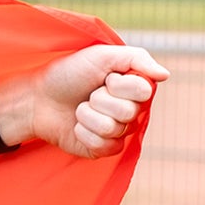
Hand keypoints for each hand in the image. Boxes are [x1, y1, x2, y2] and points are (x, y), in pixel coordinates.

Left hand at [17, 43, 166, 159]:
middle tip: (89, 94)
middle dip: (100, 100)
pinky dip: (85, 134)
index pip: (144, 91)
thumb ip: (137, 59)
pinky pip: (105, 146)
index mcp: (135, 86)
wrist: (38, 98)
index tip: (105, 78)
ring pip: (115, 128)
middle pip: (130, 112)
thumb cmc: (69, 73)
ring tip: (79, 109)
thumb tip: (166, 76)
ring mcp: (118, 130)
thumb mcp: (102, 55)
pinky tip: (77, 127)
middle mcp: (131, 109)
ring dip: (89, 116)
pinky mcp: (103, 149)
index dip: (120, 85)